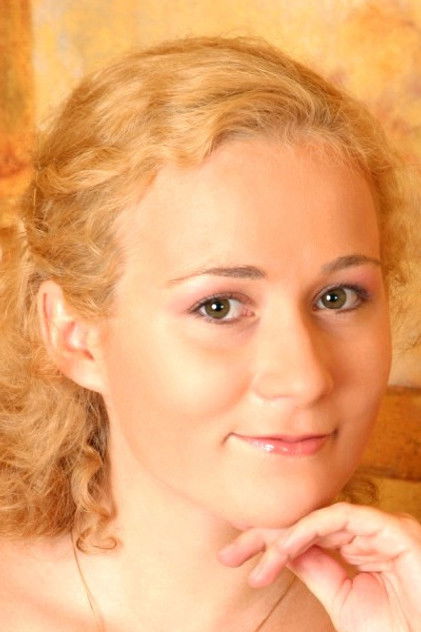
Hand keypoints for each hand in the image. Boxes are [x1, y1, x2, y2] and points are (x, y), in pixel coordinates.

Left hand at [217, 502, 420, 631]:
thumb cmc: (398, 630)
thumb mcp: (343, 599)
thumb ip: (315, 569)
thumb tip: (281, 550)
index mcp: (359, 547)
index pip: (305, 535)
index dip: (268, 542)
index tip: (233, 557)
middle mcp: (368, 532)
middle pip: (306, 522)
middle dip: (265, 536)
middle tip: (229, 555)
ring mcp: (380, 528)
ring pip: (318, 517)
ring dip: (282, 538)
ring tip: (258, 563)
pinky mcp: (391, 528)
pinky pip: (340, 517)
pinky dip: (308, 529)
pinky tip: (285, 548)